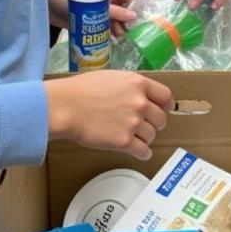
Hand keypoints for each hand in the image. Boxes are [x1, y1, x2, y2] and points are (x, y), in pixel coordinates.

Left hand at [45, 0, 141, 36]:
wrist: (45, 2)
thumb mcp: (95, 3)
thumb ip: (114, 11)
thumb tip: (134, 18)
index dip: (147, 4)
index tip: (157, 17)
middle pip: (130, 9)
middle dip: (136, 21)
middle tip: (144, 35)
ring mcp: (103, 10)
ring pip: (120, 20)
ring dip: (124, 29)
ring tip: (130, 41)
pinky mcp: (95, 21)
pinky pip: (108, 27)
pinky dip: (113, 34)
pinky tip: (118, 42)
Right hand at [45, 71, 174, 160]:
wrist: (65, 106)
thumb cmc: (81, 90)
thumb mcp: (112, 77)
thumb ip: (131, 86)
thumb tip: (140, 94)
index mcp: (138, 84)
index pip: (165, 96)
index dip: (165, 105)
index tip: (163, 110)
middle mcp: (140, 103)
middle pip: (161, 118)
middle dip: (154, 123)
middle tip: (145, 125)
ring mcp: (133, 123)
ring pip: (151, 135)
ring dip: (145, 138)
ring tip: (135, 137)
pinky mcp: (124, 141)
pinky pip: (143, 151)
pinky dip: (144, 153)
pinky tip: (141, 153)